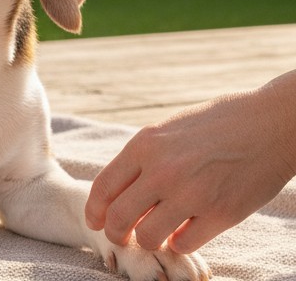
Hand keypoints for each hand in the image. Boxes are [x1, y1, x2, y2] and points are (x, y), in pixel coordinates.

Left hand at [85, 70, 295, 252]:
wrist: (271, 122)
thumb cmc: (218, 123)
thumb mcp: (168, 130)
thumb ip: (143, 159)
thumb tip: (119, 193)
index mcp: (145, 145)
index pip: (103, 187)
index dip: (94, 211)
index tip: (95, 221)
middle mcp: (163, 170)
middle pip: (119, 217)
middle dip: (115, 233)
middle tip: (122, 237)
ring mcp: (192, 193)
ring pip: (148, 237)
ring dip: (149, 241)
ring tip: (156, 235)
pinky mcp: (221, 213)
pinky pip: (184, 244)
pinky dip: (180, 244)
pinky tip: (184, 233)